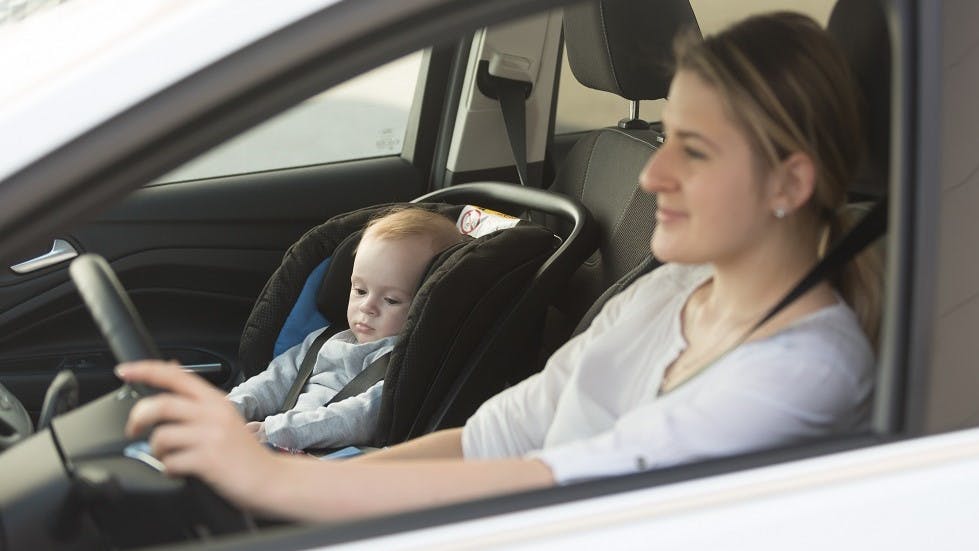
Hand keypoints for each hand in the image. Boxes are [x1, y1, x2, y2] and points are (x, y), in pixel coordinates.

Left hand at [118, 360, 277, 510]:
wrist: (270, 479)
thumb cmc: (244, 452)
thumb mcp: (224, 416)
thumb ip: (197, 398)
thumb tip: (171, 369)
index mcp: (215, 400)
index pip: (175, 375)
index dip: (145, 370)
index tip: (124, 371)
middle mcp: (213, 414)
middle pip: (161, 405)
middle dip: (137, 419)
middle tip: (133, 430)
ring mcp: (211, 437)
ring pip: (161, 436)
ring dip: (156, 451)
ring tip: (168, 457)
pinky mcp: (208, 460)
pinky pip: (170, 463)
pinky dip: (168, 469)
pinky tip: (179, 471)